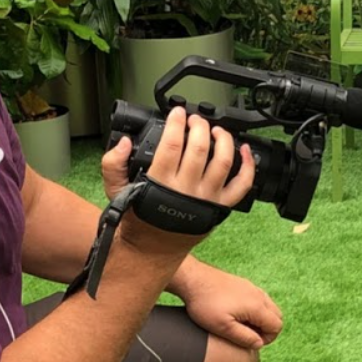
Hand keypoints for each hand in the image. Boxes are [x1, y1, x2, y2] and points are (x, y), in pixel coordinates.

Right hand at [103, 109, 254, 208]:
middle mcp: (186, 190)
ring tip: (216, 130)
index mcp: (160, 183)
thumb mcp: (116, 190)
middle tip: (195, 120)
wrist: (151, 248)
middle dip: (199, 127)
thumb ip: (113, 163)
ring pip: (223, 161)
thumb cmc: (138, 218)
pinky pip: (242, 185)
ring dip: (223, 139)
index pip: (172, 145)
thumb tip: (123, 142)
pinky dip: (248, 166)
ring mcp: (206, 198)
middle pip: (200, 149)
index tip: (178, 113)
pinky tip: (245, 150)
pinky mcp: (220, 207)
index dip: (177, 123)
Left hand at [176, 263, 284, 349]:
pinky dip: (255, 310)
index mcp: (257, 306)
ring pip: (269, 307)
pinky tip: (236, 314)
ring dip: (261, 319)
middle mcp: (259, 295)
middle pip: (277, 316)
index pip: (277, 326)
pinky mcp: (244, 284)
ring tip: (241, 325)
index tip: (250, 341)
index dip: (267, 338)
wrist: (193, 280)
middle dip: (267, 329)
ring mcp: (252, 288)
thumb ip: (244, 337)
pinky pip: (259, 299)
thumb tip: (259, 344)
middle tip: (248, 334)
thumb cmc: (206, 305)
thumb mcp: (223, 327)